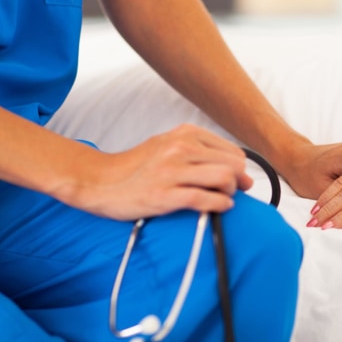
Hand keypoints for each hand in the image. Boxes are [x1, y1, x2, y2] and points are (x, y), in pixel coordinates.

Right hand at [56, 124, 252, 219]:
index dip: (240, 170)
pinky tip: (218, 208)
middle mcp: (180, 148)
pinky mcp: (164, 194)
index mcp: (185, 134)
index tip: (237, 181)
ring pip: (224, 178)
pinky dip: (219, 205)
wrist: (99, 181)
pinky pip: (204, 199)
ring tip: (222, 199)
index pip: (233, 152)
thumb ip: (202, 153)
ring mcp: (171, 171)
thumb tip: (242, 172)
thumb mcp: (169, 146)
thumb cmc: (138, 167)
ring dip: (230, 193)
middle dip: (239, 182)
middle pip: (233, 165)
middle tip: (232, 192)